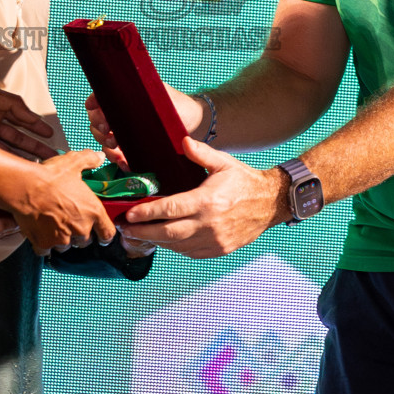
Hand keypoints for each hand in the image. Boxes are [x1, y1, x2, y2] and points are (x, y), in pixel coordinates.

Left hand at [0, 77, 55, 158]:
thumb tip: (31, 115)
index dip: (36, 128)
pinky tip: (15, 169)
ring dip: (22, 158)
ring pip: (8, 151)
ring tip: (36, 166)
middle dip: (35, 147)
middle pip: (18, 138)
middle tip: (50, 156)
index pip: (21, 121)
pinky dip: (4, 164)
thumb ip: (13, 103)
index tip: (50, 135)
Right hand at [9, 149, 115, 252]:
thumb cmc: (50, 177)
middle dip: (79, 234)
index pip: (108, 233)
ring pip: (66, 246)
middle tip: (70, 221)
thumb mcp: (73, 163)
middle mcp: (80, 229)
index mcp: (93, 212)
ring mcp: (62, 239)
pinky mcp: (44, 243)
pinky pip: (46, 250)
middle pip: (85, 241)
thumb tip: (99, 158)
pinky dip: (43, 244)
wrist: (25, 188)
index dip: (105, 235)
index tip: (102, 236)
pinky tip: (40, 232)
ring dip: (62, 239)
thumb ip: (90, 160)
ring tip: (54, 225)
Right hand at [85, 86, 201, 169]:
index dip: (94, 109)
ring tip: (119, 154)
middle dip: (100, 132)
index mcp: (122, 96)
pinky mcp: (131, 147)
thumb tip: (125, 98)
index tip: (101, 118)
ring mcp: (124, 132)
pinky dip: (119, 161)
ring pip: (104, 141)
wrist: (194, 123)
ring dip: (108, 149)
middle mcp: (119, 114)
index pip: (98, 100)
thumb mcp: (160, 96)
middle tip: (111, 137)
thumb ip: (143, 96)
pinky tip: (126, 164)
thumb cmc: (177, 105)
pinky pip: (117, 155)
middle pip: (96, 123)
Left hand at [120, 138, 285, 257]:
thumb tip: (182, 141)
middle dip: (142, 232)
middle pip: (168, 233)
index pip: (171, 209)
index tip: (130, 213)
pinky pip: (189, 252)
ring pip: (177, 245)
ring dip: (156, 240)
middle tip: (124, 228)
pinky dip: (174, 246)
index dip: (147, 213)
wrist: (269, 203)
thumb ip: (201, 153)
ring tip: (137, 234)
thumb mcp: (223, 162)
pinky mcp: (218, 250)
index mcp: (208, 201)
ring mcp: (214, 240)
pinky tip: (163, 239)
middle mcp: (209, 224)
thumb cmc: (244, 181)